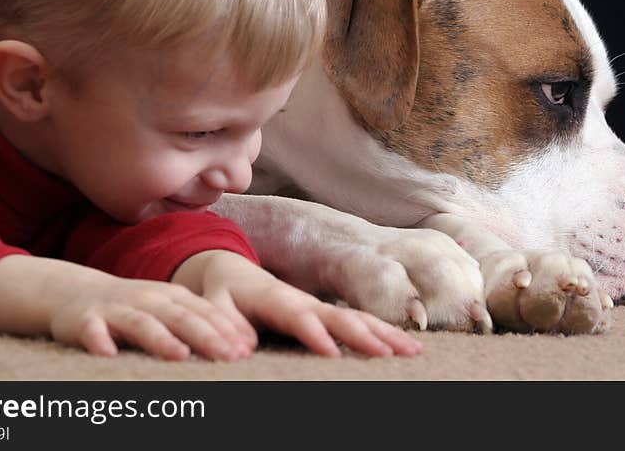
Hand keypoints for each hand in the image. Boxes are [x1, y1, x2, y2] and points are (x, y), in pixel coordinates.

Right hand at [49, 273, 257, 360]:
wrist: (77, 292)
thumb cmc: (135, 309)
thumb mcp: (168, 311)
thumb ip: (200, 324)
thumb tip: (243, 347)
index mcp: (172, 298)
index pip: (204, 312)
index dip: (226, 330)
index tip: (246, 351)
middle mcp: (148, 299)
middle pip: (180, 317)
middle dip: (206, 336)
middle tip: (229, 356)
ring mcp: (117, 309)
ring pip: (142, 323)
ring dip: (160, 339)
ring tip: (180, 355)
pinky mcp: (85, 320)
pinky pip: (92, 330)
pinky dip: (99, 340)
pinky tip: (107, 354)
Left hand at [173, 250, 422, 357]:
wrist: (229, 270)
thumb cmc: (221, 291)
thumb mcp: (212, 303)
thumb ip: (224, 324)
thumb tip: (239, 351)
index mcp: (276, 298)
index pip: (300, 318)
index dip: (316, 335)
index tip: (333, 354)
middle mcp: (304, 301)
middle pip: (340, 317)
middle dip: (366, 334)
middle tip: (391, 354)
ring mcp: (318, 307)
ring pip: (358, 318)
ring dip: (385, 333)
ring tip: (412, 350)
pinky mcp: (325, 315)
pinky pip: (359, 322)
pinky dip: (383, 333)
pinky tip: (404, 348)